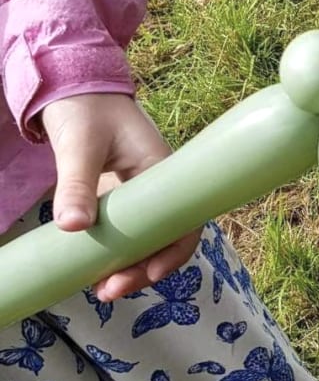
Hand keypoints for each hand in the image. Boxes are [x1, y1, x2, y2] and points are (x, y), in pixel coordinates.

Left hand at [40, 93, 200, 301]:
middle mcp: (158, 185)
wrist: (76, 89)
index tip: (150, 274)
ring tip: (101, 289)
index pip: (184, 219)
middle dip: (143, 268)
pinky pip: (127, 232)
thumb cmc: (86, 109)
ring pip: (146, 238)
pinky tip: (95, 269)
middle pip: (166, 237)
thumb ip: (76, 184)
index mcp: (161, 169)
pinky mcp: (121, 198)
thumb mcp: (79, 145)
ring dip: (129, 266)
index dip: (174, 251)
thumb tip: (72, 227)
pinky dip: (116, 253)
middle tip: (109, 290)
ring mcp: (140, 193)